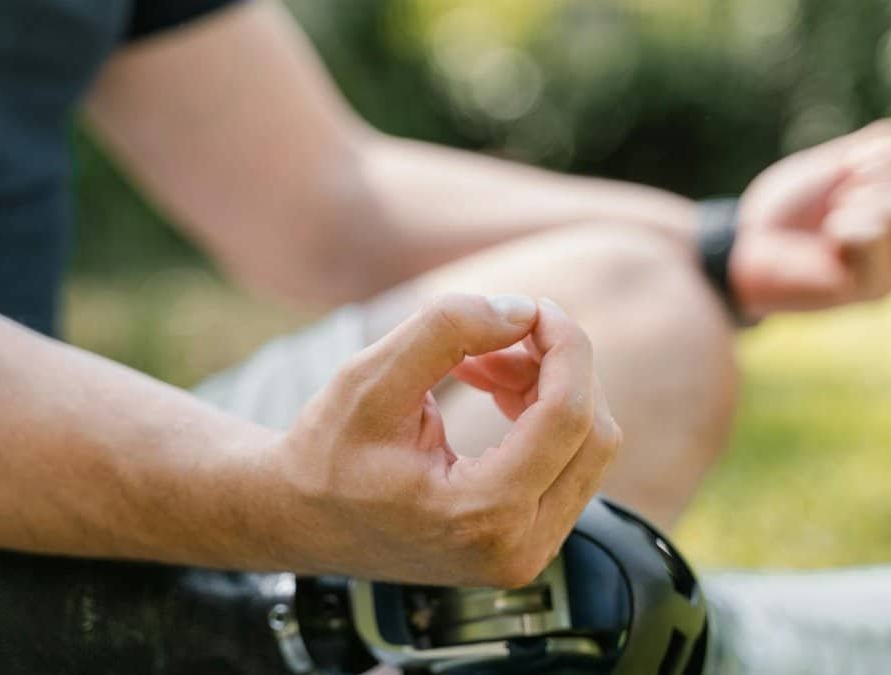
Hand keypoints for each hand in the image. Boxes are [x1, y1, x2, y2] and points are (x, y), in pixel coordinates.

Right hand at [264, 293, 619, 587]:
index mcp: (481, 515)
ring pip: (585, 448)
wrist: (299, 519)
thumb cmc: (326, 452)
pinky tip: (490, 383)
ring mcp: (527, 554)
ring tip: (478, 359)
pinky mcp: (527, 543)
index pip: (568, 417)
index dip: (566, 348)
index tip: (536, 306)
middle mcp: (518, 549)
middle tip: (503, 328)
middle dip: (558, 367)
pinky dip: (539, 413)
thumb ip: (447, 330)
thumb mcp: (369, 377)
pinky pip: (565, 465)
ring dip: (547, 387)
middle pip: (592, 434)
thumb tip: (523, 310)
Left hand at [731, 120, 890, 319]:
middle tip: (837, 205)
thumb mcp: (832, 166)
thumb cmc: (786, 211)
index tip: (850, 175)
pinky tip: (828, 246)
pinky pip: (871, 234)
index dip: (889, 157)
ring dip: (854, 205)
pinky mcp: (871, 290)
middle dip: (871, 180)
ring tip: (831, 226)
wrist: (744, 250)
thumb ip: (870, 149)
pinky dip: (842, 227)